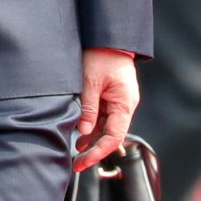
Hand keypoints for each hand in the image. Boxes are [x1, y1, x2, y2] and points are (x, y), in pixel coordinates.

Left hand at [73, 47, 139, 169]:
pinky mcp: (110, 96)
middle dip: (95, 150)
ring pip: (106, 127)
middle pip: (111, 135)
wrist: (108, 37)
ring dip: (92, 139)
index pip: (114, 136)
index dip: (99, 152)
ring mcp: (118, 101)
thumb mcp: (91, 82)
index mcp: (124, 104)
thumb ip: (88, 107)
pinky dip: (92, 126)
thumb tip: (83, 132)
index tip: (83, 162)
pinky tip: (81, 134)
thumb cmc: (101, 56)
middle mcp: (124, 105)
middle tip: (77, 163)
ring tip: (76, 151)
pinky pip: (103, 116)